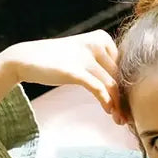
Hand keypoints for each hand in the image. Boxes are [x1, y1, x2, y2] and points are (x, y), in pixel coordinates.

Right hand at [1, 30, 126, 123]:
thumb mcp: (82, 55)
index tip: (130, 104)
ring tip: (119, 120)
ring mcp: (86, 57)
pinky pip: (98, 88)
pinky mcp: (75, 70)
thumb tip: (121, 88)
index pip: (124, 66)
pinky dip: (106, 101)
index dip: (130, 86)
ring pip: (112, 85)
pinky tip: (109, 111)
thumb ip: (101, 65)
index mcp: (102, 38)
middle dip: (126, 99)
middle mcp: (97, 44)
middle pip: (120, 76)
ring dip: (118, 105)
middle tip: (128, 117)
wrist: (26, 59)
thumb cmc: (56, 60)